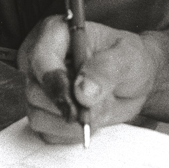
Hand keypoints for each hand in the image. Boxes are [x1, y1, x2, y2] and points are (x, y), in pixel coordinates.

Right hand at [19, 15, 161, 143]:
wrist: (133, 82)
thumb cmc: (129, 60)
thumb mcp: (128, 57)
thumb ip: (106, 69)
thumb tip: (82, 91)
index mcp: (56, 33)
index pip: (40, 56)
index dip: (55, 81)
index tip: (76, 101)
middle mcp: (40, 59)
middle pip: (35, 90)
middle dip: (69, 106)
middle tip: (99, 106)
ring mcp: (38, 87)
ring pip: (37, 115)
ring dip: (72, 122)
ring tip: (98, 108)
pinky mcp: (42, 111)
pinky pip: (46, 132)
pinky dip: (70, 134)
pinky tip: (88, 119)